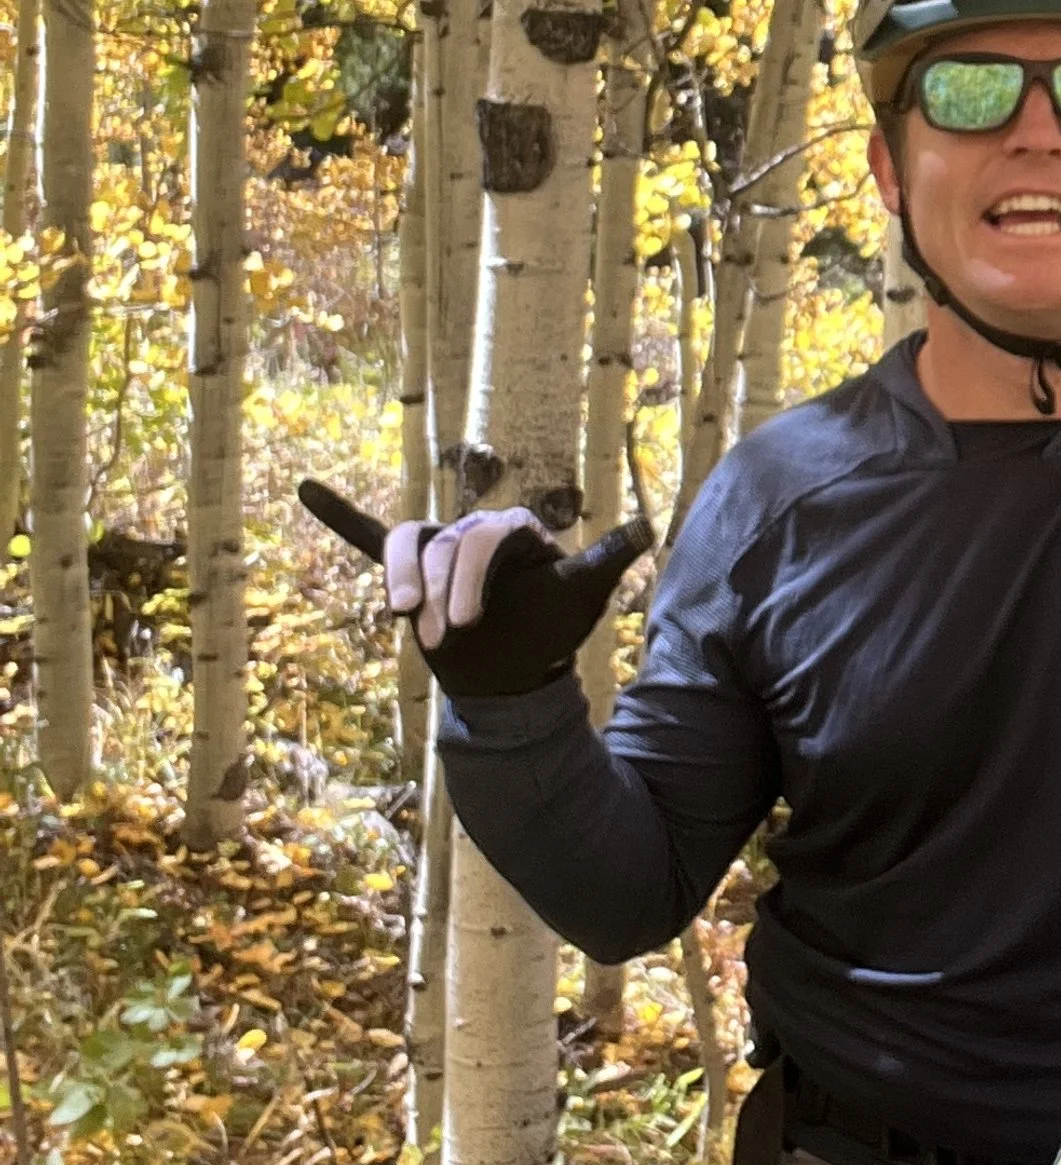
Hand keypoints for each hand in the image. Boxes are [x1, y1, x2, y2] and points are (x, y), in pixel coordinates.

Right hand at [298, 480, 651, 699]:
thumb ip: (605, 561)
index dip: (468, 581)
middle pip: (443, 546)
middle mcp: (472, 530)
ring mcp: (439, 549)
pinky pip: (372, 538)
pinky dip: (341, 517)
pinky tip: (309, 491)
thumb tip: (649, 526)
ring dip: (402, 583)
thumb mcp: (580, 597)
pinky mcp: (412, 571)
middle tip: (443, 639)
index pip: (484, 538)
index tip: (463, 628)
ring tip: (403, 619)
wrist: (514, 673)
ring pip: (407, 545)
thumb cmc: (549, 630)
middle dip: (438, 594)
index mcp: (514, 530)